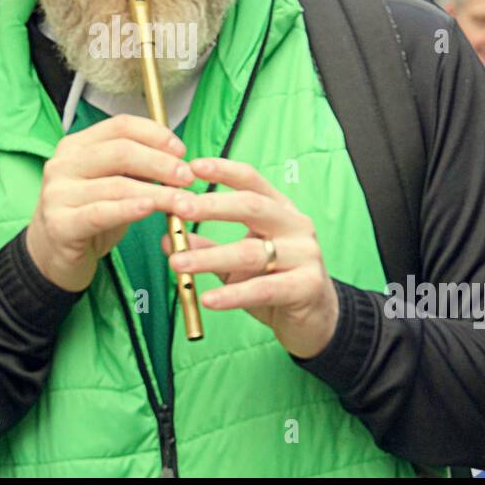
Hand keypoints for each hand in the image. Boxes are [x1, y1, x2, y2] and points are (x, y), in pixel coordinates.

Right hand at [26, 114, 196, 292]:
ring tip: (184, 203)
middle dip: (161, 163)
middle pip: (121, 151)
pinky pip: (101, 213)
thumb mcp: (111, 184)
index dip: (155, 134)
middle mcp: (63, 164)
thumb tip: (176, 159)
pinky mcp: (60, 224)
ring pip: (117, 185)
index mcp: (76, 146)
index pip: (120, 126)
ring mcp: (58, 194)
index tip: (182, 151)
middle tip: (188, 178)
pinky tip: (151, 209)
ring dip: (158, 193)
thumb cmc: (88, 215)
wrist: (51, 255)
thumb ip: (135, 169)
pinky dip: (129, 209)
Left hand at [163, 157, 337, 359]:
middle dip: (211, 206)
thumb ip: (207, 247)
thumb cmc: (274, 280)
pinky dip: (233, 295)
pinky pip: (263, 289)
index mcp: (279, 209)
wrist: (316, 318)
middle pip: (251, 206)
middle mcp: (295, 225)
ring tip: (177, 262)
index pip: (252, 180)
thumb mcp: (237, 261)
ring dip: (209, 257)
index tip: (192, 166)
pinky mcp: (307, 286)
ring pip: (251, 252)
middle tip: (179, 208)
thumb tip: (169, 237)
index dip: (223, 170)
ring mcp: (305, 254)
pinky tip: (209, 300)